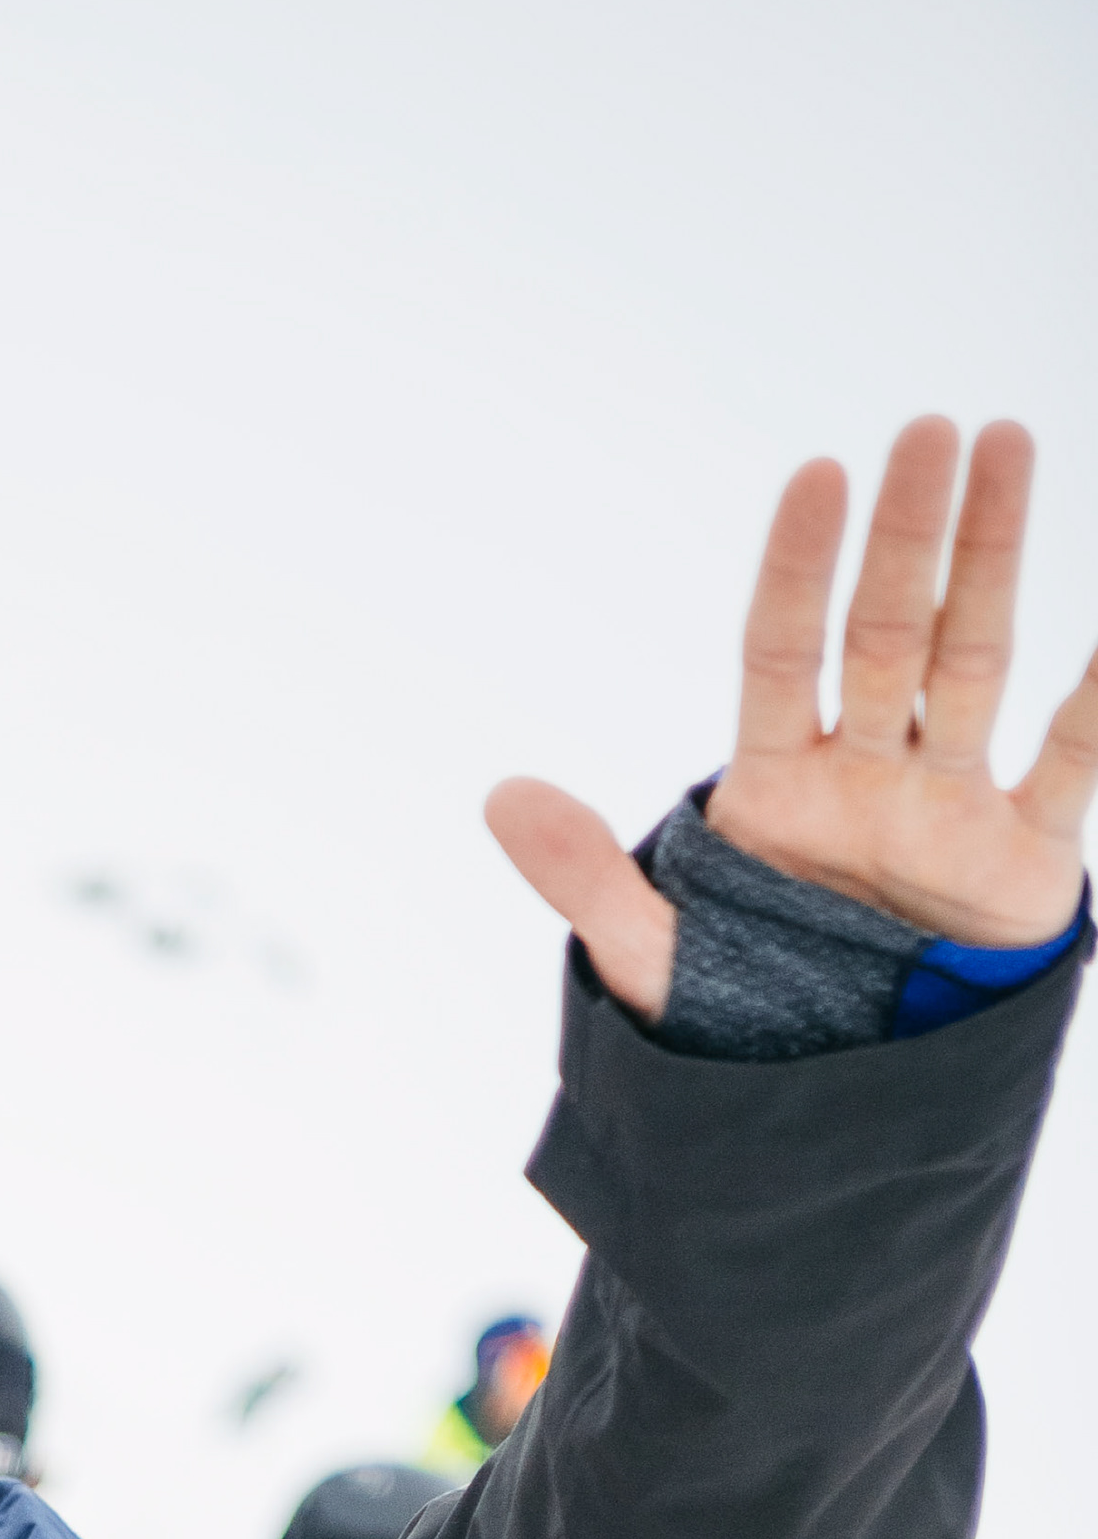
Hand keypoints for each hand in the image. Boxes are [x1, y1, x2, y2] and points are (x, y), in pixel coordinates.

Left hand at [491, 421, 1097, 1023]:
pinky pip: (1072, 763)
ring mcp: (948, 805)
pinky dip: (1097, 702)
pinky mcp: (1025, 859)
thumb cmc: (749, 1027)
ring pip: (976, 658)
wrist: (843, 1109)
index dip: (797, 567)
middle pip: (889, 631)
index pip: (781, 652)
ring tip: (1007, 444)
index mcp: (778, 788)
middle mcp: (867, 774)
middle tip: (931, 429)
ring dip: (991, 557)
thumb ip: (588, 881)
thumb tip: (500, 797)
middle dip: (910, 533)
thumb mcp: (656, 961)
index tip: (820, 475)